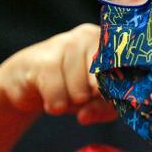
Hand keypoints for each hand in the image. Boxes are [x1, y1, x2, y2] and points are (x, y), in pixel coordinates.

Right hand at [0, 23, 116, 124]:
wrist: (28, 80)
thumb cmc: (70, 87)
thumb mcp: (94, 101)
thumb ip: (102, 109)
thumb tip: (85, 116)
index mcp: (108, 43)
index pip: (124, 71)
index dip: (115, 91)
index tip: (104, 99)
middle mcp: (88, 35)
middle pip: (102, 86)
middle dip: (91, 100)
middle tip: (80, 96)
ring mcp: (64, 43)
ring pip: (79, 93)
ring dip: (70, 103)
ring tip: (63, 93)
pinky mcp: (42, 59)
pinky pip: (57, 96)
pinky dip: (54, 105)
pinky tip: (49, 97)